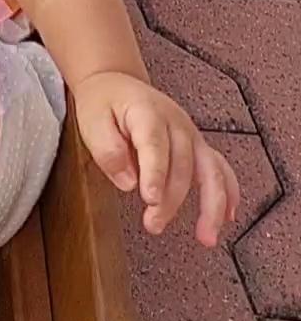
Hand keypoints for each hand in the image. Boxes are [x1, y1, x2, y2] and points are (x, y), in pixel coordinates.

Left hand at [74, 71, 238, 246]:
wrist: (116, 83)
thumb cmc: (104, 102)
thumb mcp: (91, 120)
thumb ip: (107, 150)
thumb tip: (128, 181)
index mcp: (147, 112)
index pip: (155, 145)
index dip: (155, 174)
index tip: (151, 199)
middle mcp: (176, 123)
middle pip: (181, 165)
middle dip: (171, 200)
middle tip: (153, 224)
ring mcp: (191, 134)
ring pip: (211, 170)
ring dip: (212, 204)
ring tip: (206, 237)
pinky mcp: (197, 145)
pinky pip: (220, 168)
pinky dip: (228, 192)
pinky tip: (228, 217)